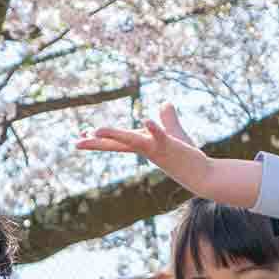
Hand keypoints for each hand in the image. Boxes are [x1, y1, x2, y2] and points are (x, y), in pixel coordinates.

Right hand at [77, 104, 212, 193]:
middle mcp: (145, 149)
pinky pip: (159, 136)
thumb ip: (169, 119)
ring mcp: (155, 148)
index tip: (82, 136)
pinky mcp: (169, 146)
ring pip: (132, 140)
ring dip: (115, 134)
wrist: (202, 174)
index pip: (117, 142)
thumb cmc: (187, 157)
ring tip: (97, 130)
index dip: (101, 139)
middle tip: (77, 141)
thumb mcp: (175, 133)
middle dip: (97, 142)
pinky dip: (153, 128)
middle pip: (117, 144)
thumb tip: (165, 103)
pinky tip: (146, 119)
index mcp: (143, 145)